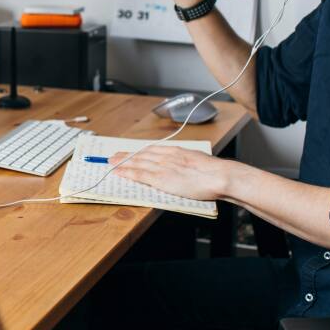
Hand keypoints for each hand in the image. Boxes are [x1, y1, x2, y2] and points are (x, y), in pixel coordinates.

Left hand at [109, 145, 232, 200]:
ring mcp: (162, 166)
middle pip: (140, 154)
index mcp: (175, 151)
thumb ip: (186, 161)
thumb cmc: (214, 172)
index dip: (138, 152)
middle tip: (113, 156)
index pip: (151, 150)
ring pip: (137, 162)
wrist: (218, 176)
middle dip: (126, 156)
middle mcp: (166, 156)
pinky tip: (118, 172)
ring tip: (111, 162)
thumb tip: (184, 166)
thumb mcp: (197, 161)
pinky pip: (139, 174)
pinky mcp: (160, 178)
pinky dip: (127, 172)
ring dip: (122, 162)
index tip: (130, 153)